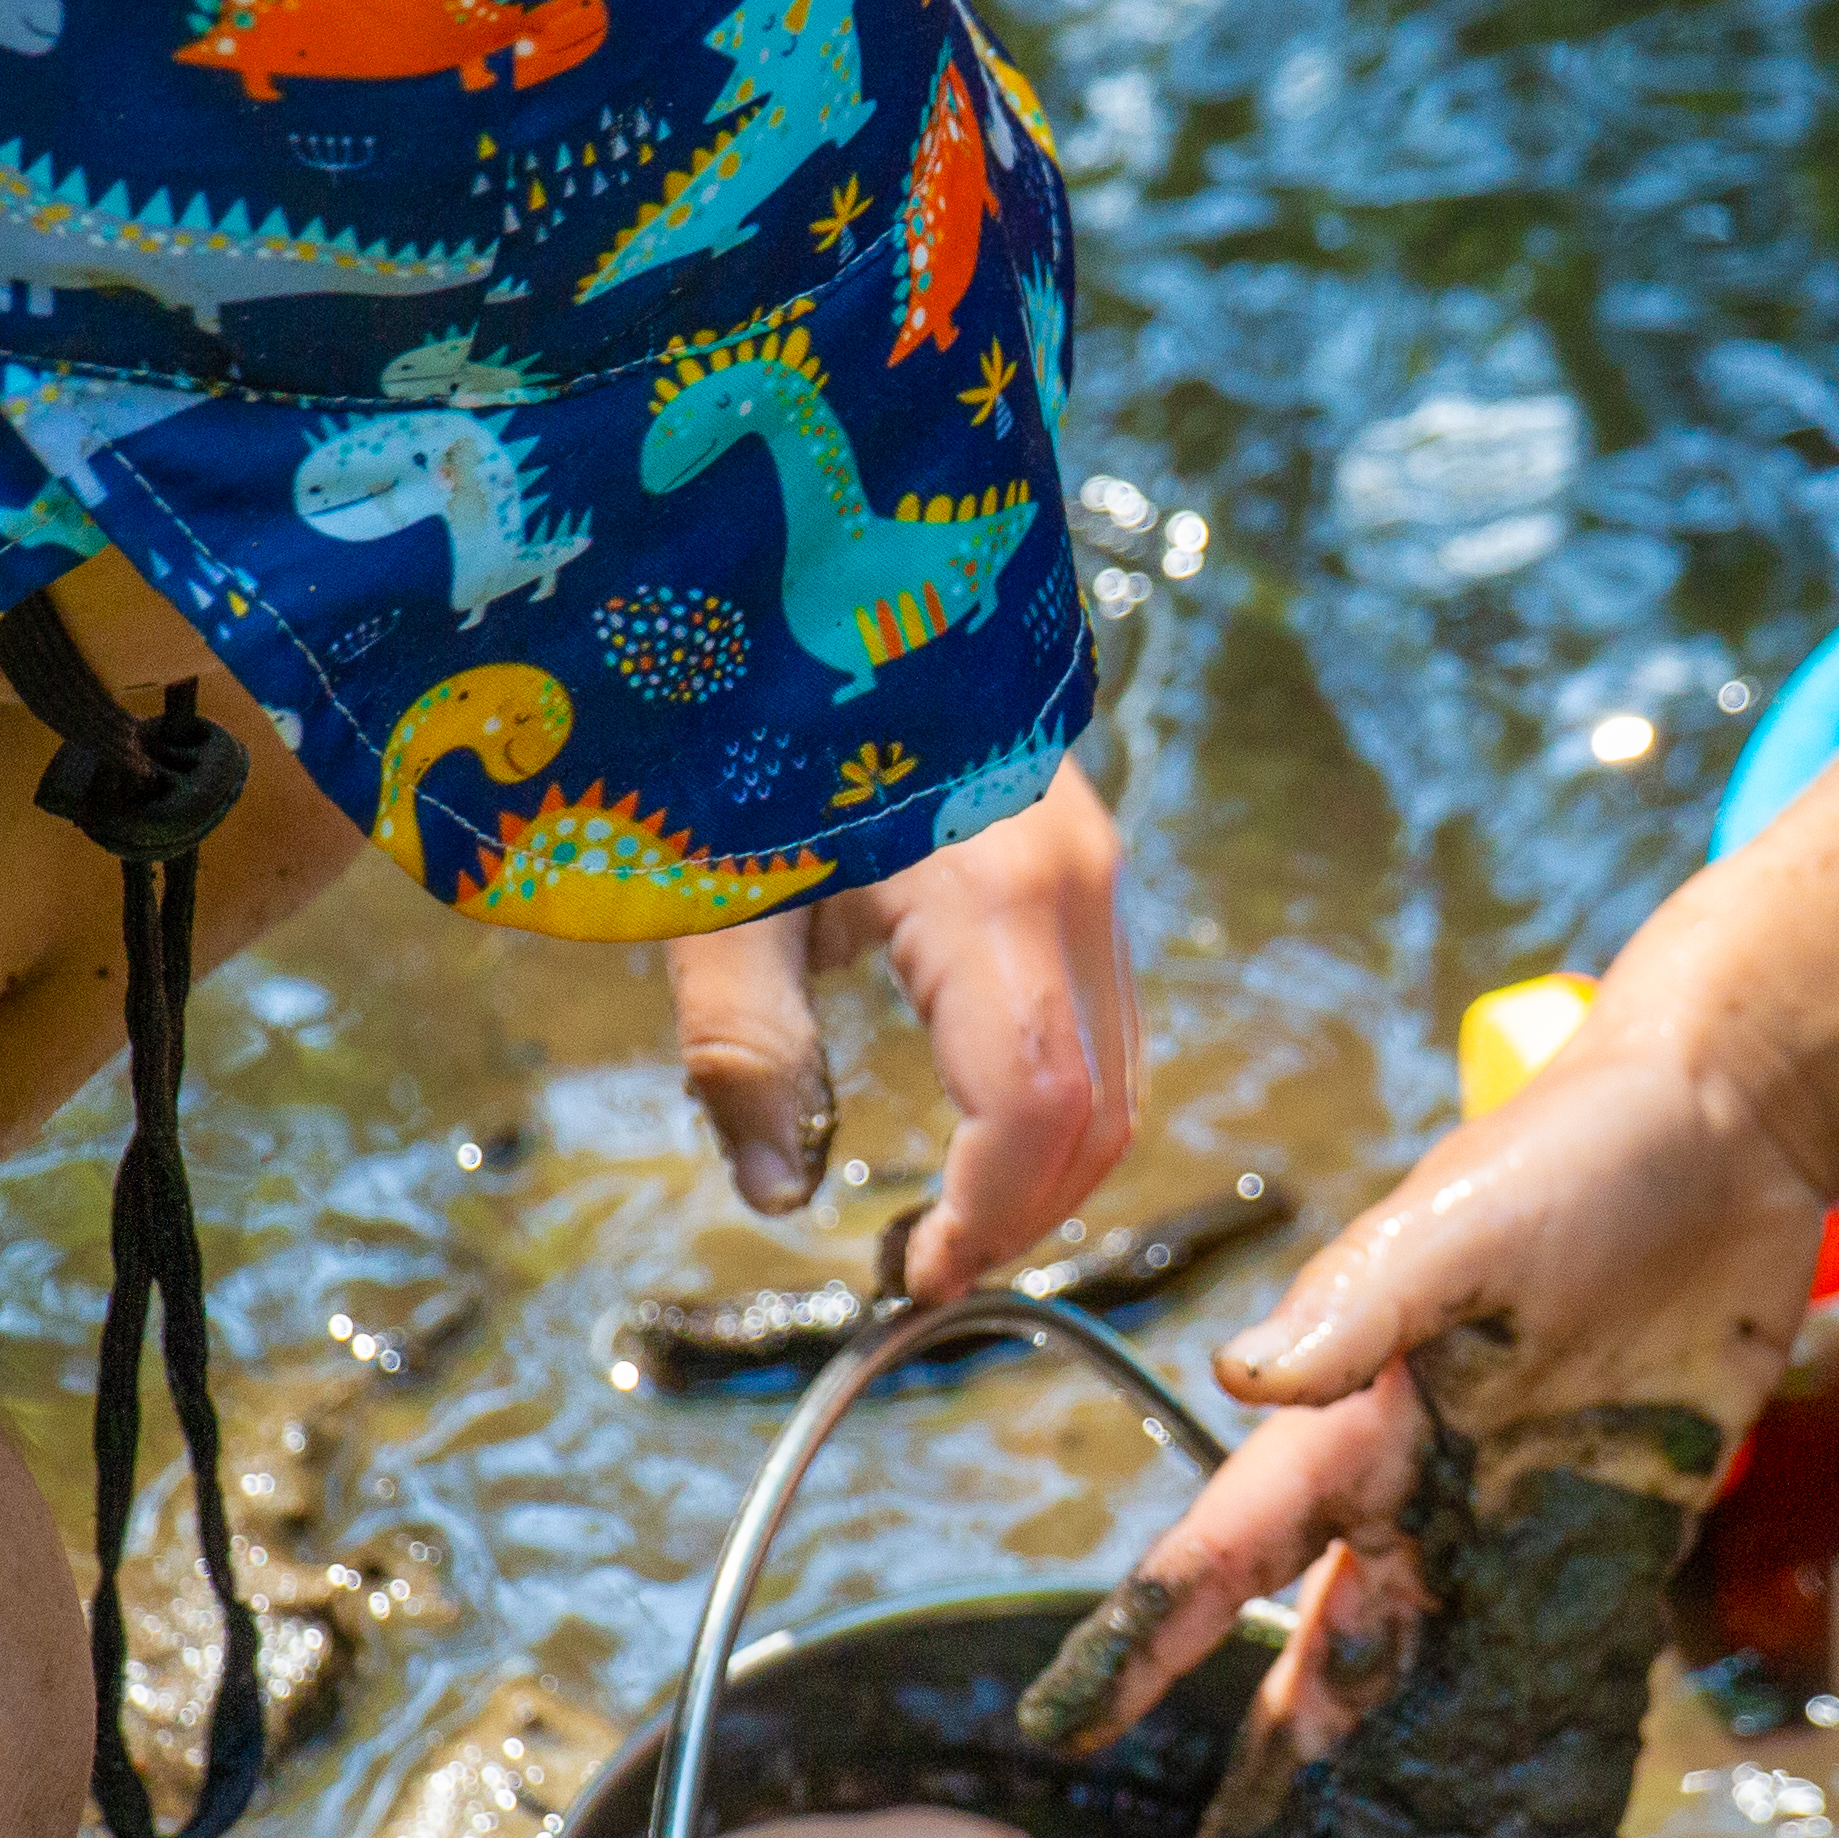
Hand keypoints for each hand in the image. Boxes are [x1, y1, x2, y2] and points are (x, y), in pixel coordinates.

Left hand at [668, 765, 1135, 1299]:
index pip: (1039, 1108)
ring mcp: (1090, 862)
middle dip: (1024, 1211)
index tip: (910, 1274)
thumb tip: (775, 1193)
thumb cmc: (744, 722)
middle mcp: (1076, 879)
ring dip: (1044, 1166)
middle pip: (1104, 1106)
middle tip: (920, 1267)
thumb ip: (744, 1047)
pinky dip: (1051, 1100)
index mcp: (995, 891)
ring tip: (942, 1215)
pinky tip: (970, 1128)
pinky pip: (1100, 1016)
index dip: (987, 1216)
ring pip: (1120, 1069)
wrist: (804, 563)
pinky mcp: (1077, 858)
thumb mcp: (718, 892)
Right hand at [1013, 996, 1831, 1757]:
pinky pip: (1559, 1664)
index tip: (1067, 1721)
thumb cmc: (1571, 1155)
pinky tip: (1512, 1829)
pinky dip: (1530, 1746)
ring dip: (1396, 1777)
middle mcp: (1415, 1488)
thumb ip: (1356, 1311)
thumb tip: (1235, 1377)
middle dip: (1275, 1761)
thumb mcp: (1456, 1232)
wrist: (1727, 1129)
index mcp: (1353, 1418)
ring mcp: (1511, 1520)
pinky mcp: (1613, 1532)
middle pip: (1324, 1648)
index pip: (1229, 1546)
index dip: (1147, 1633)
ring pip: (1432, 1678)